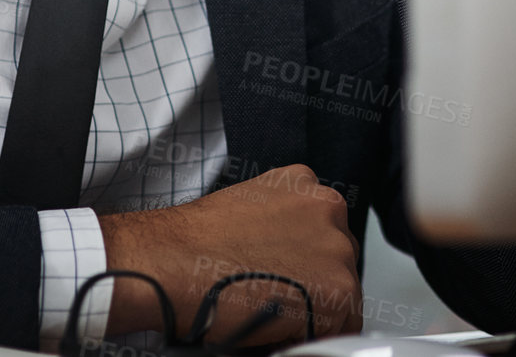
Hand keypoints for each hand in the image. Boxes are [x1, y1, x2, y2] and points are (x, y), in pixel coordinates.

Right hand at [98, 164, 362, 342]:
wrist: (171, 264)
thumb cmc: (193, 243)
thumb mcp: (247, 207)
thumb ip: (280, 221)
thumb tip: (290, 254)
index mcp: (305, 183)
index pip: (324, 230)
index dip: (306, 260)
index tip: (290, 275)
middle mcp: (328, 208)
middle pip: (337, 258)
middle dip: (314, 280)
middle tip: (278, 296)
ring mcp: (336, 247)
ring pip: (343, 291)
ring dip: (316, 306)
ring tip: (275, 312)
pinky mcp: (338, 288)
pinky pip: (342, 324)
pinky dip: (315, 332)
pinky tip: (280, 326)